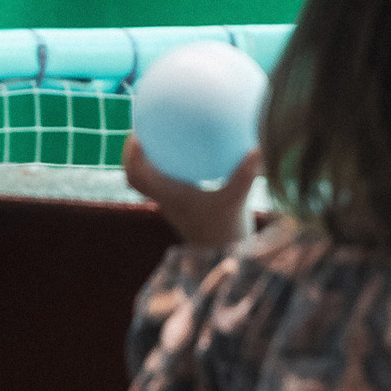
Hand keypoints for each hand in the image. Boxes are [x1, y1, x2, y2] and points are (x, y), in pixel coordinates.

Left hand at [123, 136, 261, 248]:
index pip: (141, 178)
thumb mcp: (239, 198)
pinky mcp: (181, 208)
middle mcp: (166, 201)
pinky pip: (164, 186)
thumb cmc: (229, 228)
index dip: (132, 156)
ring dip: (143, 164)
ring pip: (146, 184)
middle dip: (131, 157)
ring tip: (154, 140)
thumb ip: (247, 173)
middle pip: (135, 180)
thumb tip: (259, 147)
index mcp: (171, 198)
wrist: (224, 257)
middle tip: (139, 132)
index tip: (136, 134)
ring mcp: (171, 206)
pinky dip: (165, 170)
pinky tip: (185, 155)